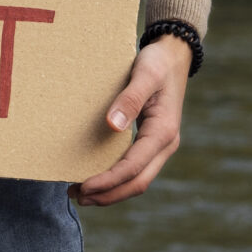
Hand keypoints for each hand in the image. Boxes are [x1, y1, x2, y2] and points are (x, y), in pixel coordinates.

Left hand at [72, 35, 191, 206]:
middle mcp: (165, 144)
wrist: (174, 55)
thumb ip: (129, 99)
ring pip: (138, 179)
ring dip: (112, 190)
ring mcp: (160, 146)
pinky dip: (117, 178)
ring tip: (82, 193)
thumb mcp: (145, 74)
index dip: (108, 181)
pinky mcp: (152, 142)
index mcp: (164, 132)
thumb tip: (112, 125)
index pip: (133, 167)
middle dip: (108, 194)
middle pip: (137, 182)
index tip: (84, 186)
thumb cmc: (158, 63)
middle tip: (77, 196)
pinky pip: (136, 168)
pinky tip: (97, 176)